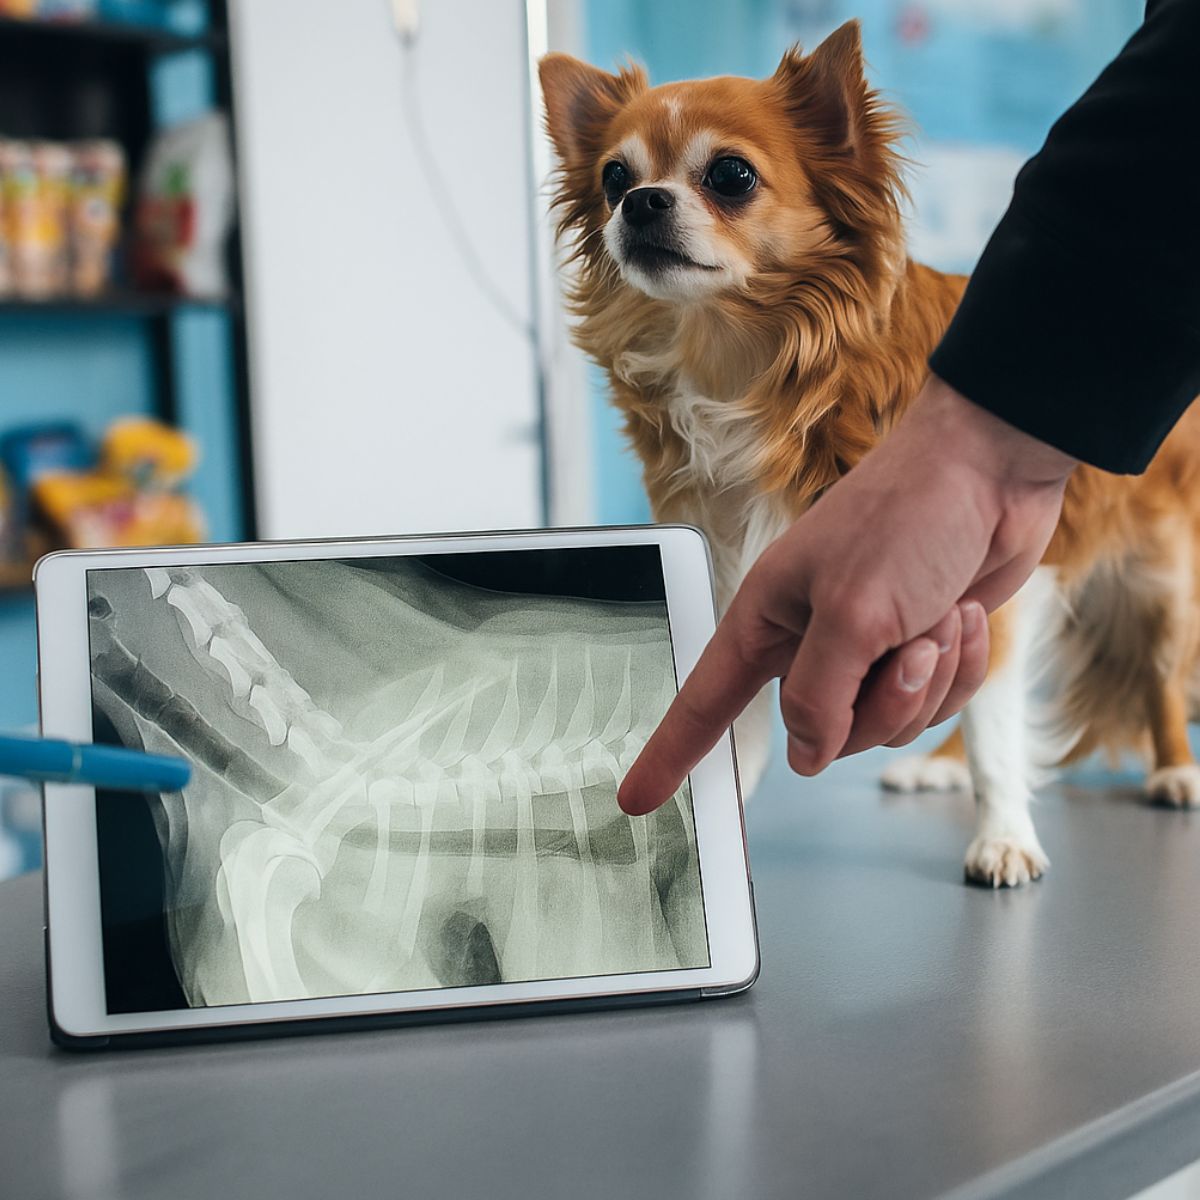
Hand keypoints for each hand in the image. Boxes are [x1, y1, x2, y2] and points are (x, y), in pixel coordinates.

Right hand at [618, 375, 1077, 814]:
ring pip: (886, 724)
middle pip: (824, 732)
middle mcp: (807, 641)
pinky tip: (964, 616)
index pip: (705, 701)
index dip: (670, 753)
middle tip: (909, 646)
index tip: (635, 799)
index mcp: (767, 620)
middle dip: (882, 700)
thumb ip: (818, 698)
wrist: (989, 470)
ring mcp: (864, 648)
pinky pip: (933, 703)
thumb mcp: (852, 614)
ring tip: (941, 618)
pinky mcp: (916, 649)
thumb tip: (809, 756)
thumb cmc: (907, 518)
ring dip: (929, 678)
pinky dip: (959, 668)